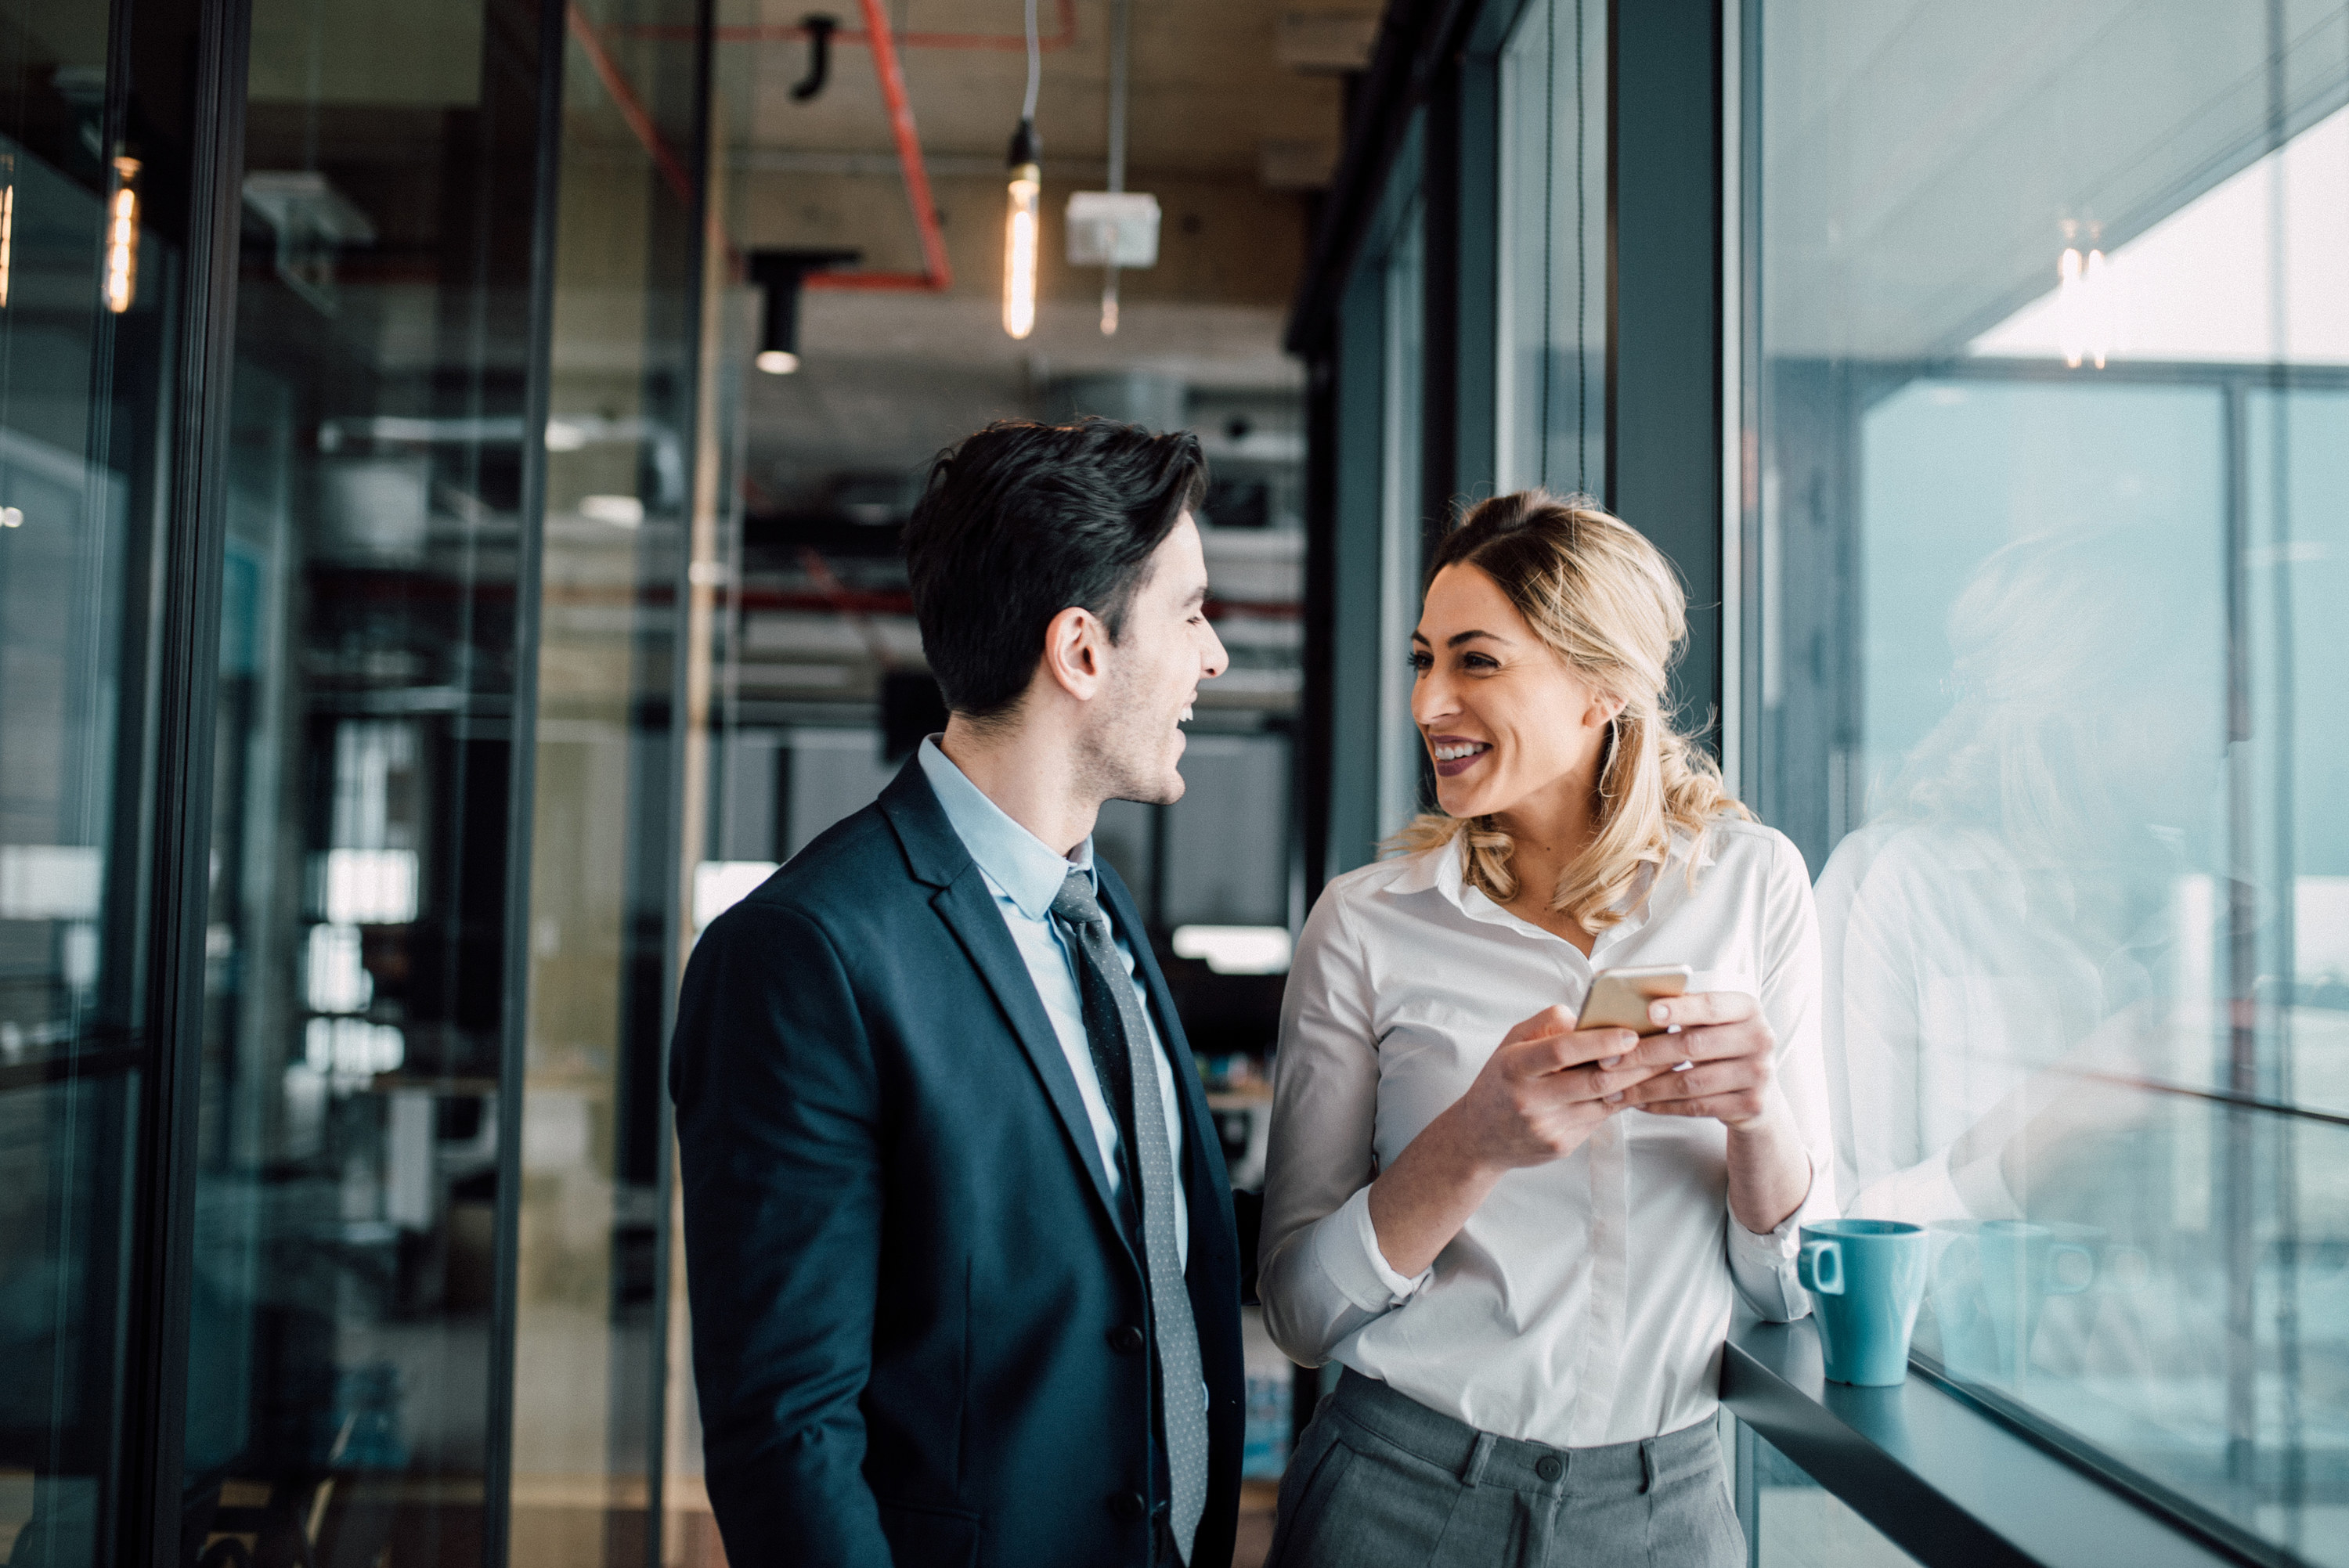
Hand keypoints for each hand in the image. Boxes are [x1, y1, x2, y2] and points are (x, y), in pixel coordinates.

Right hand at [1444, 1004, 1679, 1172]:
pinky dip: (1621, 1101)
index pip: (1562, 1051)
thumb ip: (1545, 1024)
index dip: (1600, 1041)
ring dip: (1638, 1083)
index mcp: (1515, 1067)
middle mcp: (1530, 1099)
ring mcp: (1547, 1127)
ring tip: (1664, 1065)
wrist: (1478, 1138)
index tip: (1631, 1033)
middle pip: (1594, 1081)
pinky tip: (1639, 1087)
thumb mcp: (1510, 1043)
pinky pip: (1599, 1119)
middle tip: (1666, 1048)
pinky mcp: (1561, 1147)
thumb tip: (1586, 1016)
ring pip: (1604, 1102)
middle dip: (1635, 1064)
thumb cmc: (1500, 1081)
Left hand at [1613, 990, 1779, 1129]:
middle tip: (1608, 1061)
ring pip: (1690, 1082)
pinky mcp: (1750, 1105)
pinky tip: (1639, 1103)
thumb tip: (1630, 1003)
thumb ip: (1687, 1012)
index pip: (1710, 1006)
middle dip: (1645, 1054)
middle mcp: (1760, 1039)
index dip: (1679, 1009)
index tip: (1648, 1012)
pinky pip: (1696, 1106)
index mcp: (1748, 1008)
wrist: (1760, 1094)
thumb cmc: (1723, 1047)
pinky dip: (1662, 1105)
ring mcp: (1759, 1074)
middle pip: (1693, 1046)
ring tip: (1614, 1089)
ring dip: (1646, 1087)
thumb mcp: (1715, 1023)